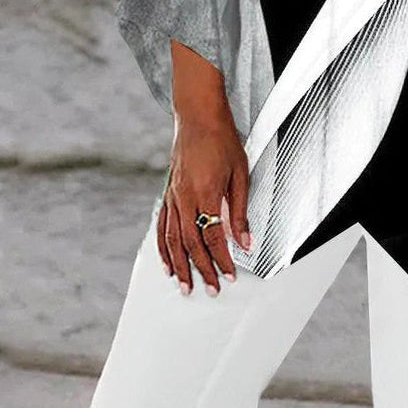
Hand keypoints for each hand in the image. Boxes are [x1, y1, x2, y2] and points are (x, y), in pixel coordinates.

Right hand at [156, 115, 250, 295]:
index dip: (222, 260)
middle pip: (191, 243)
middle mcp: (185, 197)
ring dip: (178, 265)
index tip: (229, 275)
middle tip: (210, 290)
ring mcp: (173, 195)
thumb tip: (245, 242)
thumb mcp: (240, 174)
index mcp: (206, 193)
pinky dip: (163, 247)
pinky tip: (166, 262)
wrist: (198, 116)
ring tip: (184, 286)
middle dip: (200, 270)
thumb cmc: (222, 140)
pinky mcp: (167, 192)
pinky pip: (162, 226)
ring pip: (172, 239)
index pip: (213, 237)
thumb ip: (240, 211)